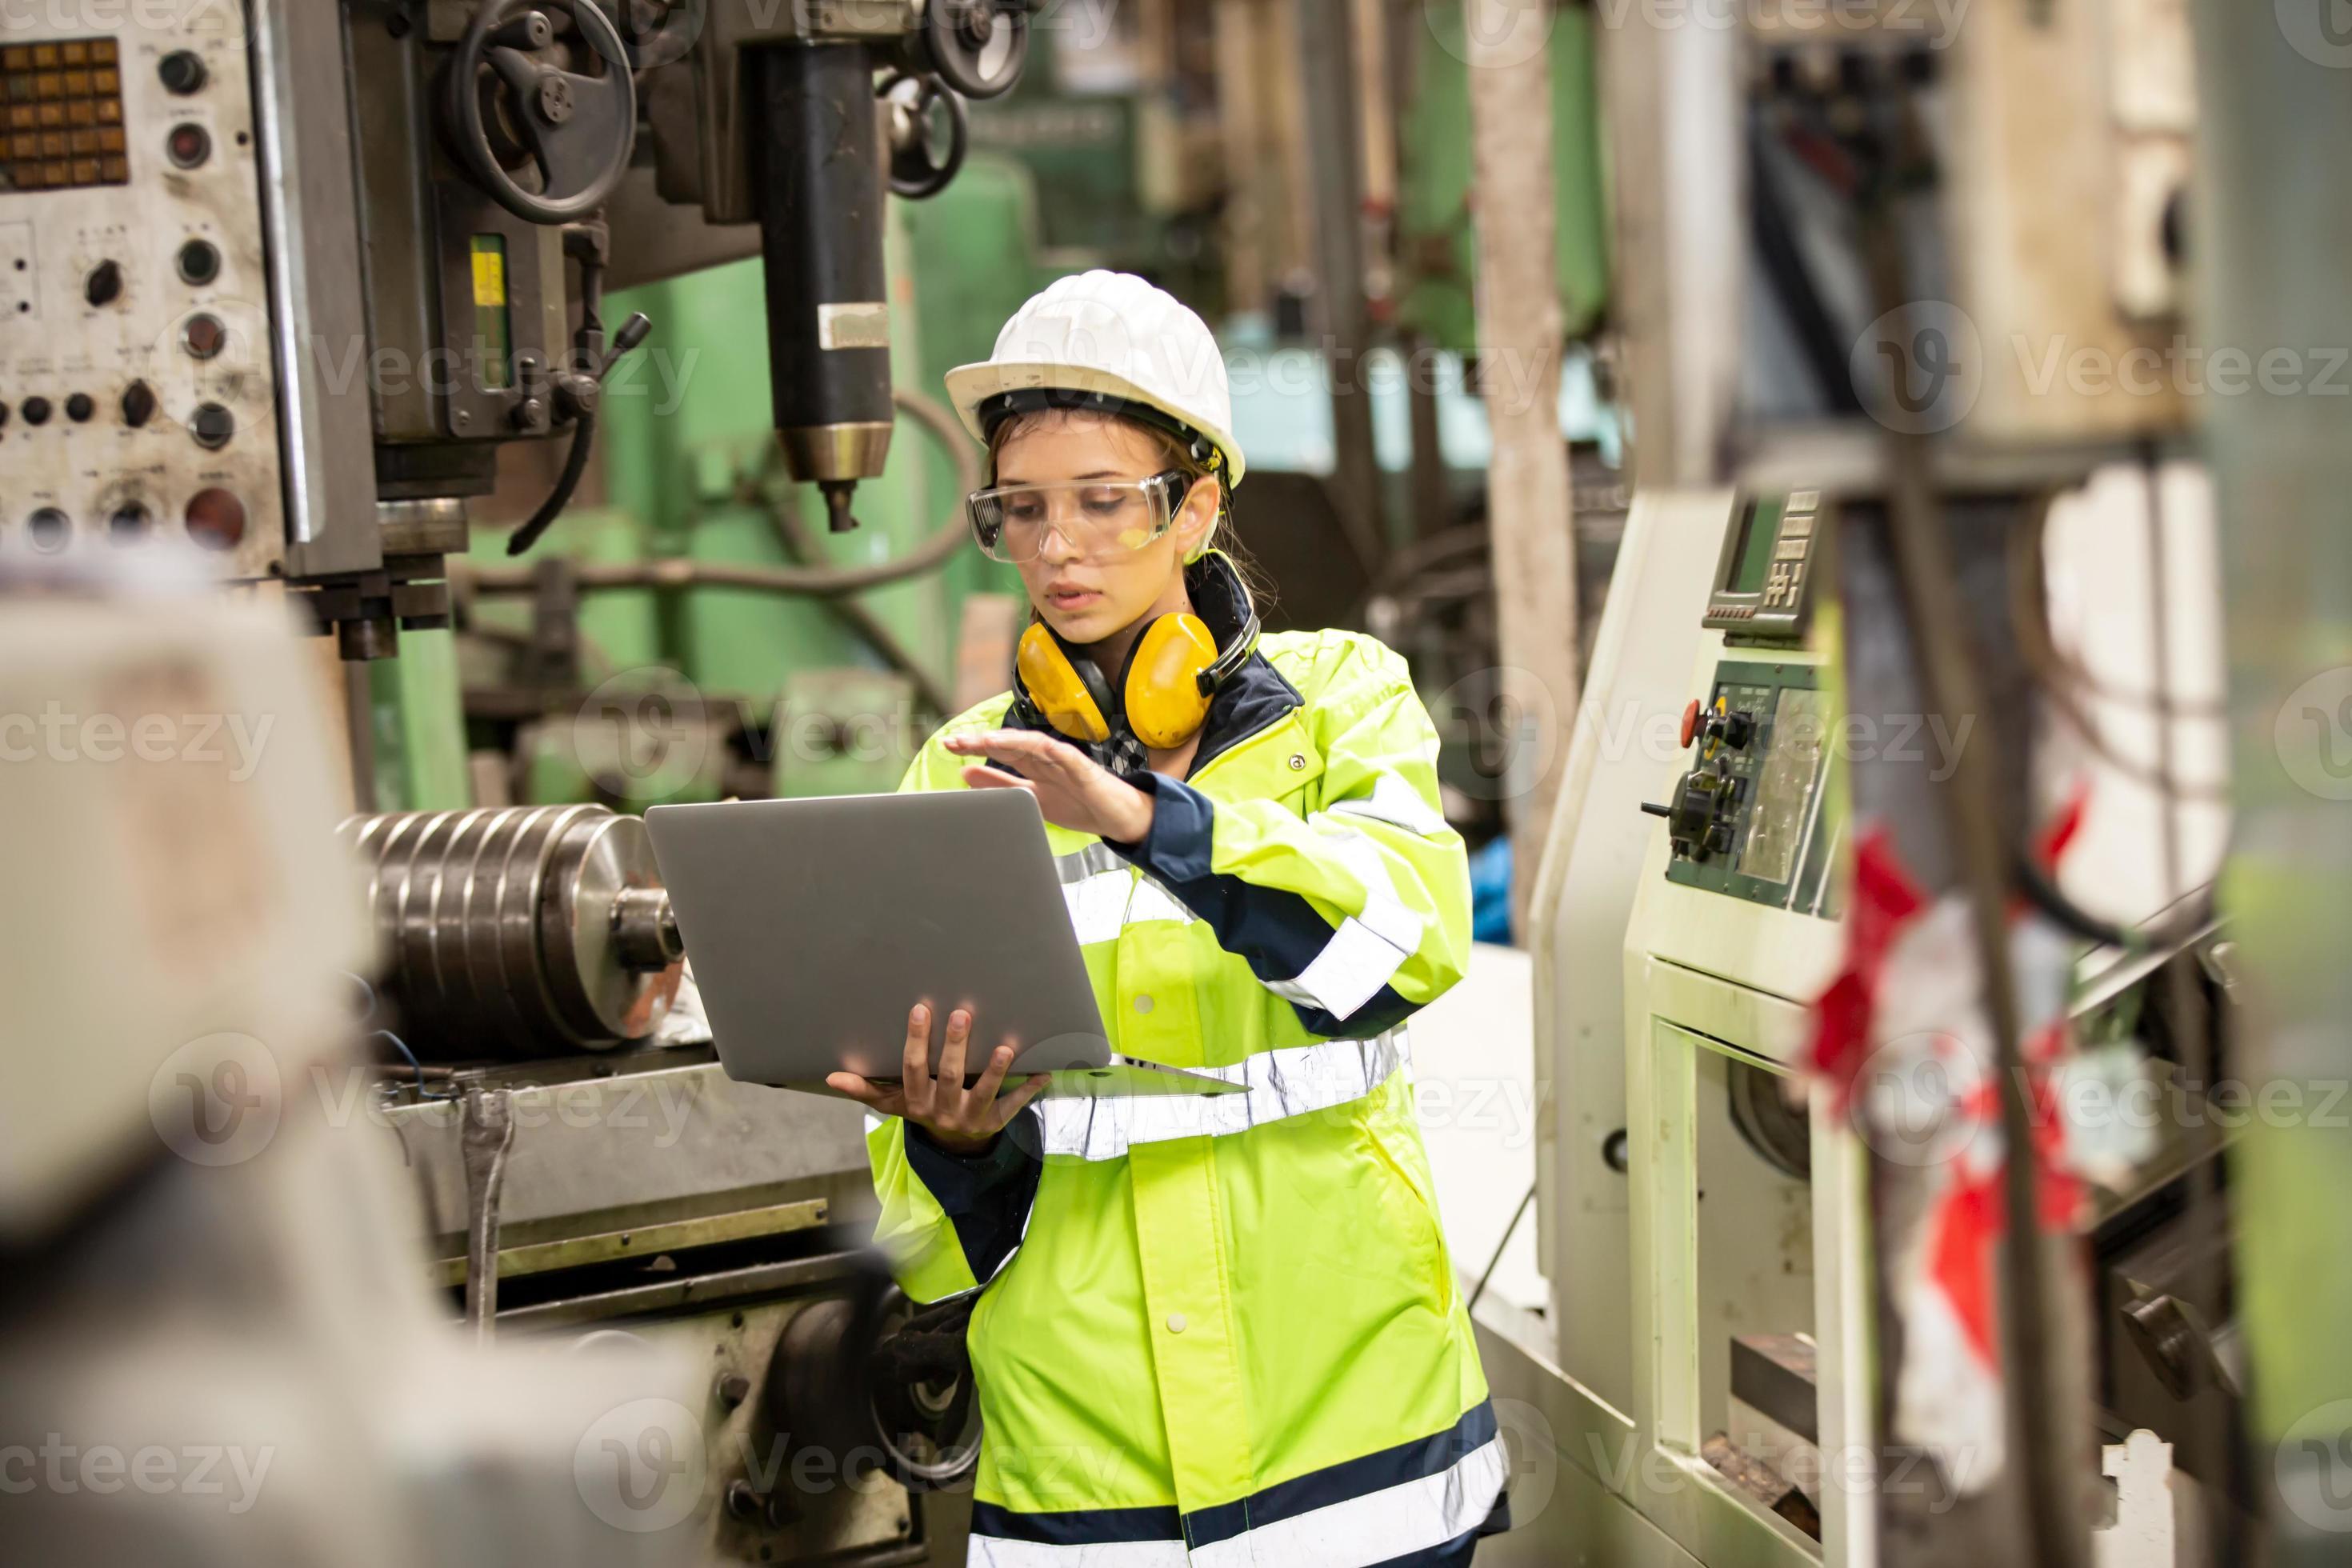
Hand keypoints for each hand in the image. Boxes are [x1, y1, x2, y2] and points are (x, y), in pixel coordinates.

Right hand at [827, 1003, 1047, 1154]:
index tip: (920, 1010)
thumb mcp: (892, 1103)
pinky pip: (1014, 1105)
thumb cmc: (922, 1108)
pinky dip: (1029, 1089)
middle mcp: (942, 1112)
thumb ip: (866, 1089)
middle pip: (948, 1077)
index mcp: (916, 1102)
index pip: (913, 1069)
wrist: (954, 1145)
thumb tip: (831, 1076)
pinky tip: (1043, 1071)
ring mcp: (971, 1118)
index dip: (916, 1041)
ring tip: (1006, 1047)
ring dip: (994, 1071)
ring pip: (983, 1093)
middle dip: (954, 1046)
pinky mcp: (996, 1123)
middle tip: (962, 1013)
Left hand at [944, 728, 1155, 842]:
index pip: (999, 751)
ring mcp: (1062, 759)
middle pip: (1008, 743)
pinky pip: (1058, 752)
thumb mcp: (1031, 799)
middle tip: (954, 741)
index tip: (949, 746)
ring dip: (1005, 740)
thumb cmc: (1080, 806)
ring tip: (982, 740)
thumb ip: (1001, 786)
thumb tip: (967, 775)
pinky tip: (1022, 744)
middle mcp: (1044, 757)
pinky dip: (1039, 747)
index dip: (974, 747)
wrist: (1118, 818)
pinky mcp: (1080, 766)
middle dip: (981, 741)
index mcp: (1033, 766)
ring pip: (1029, 743)